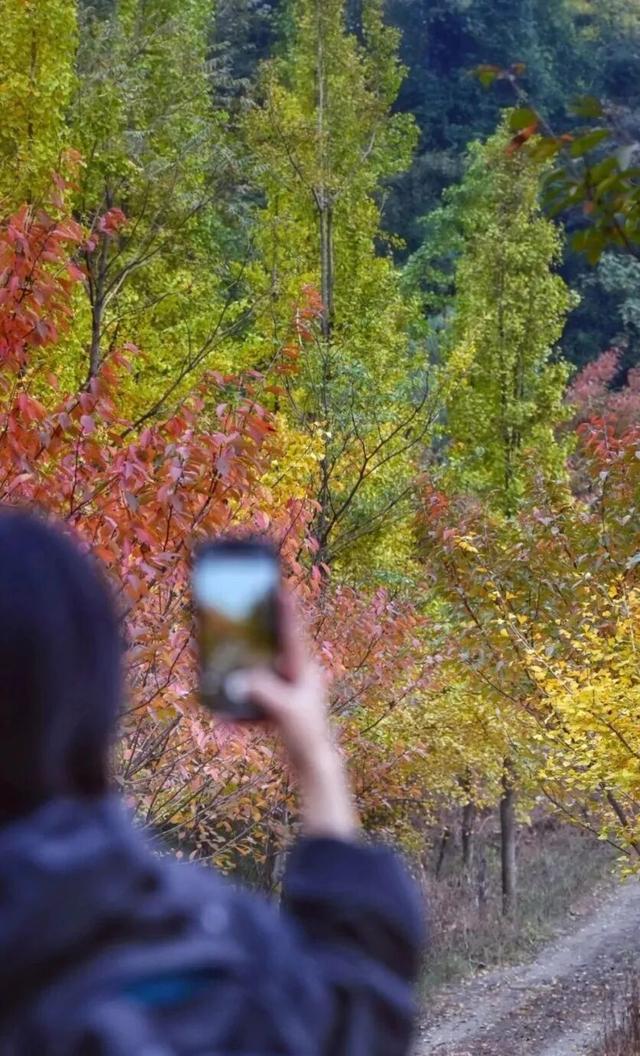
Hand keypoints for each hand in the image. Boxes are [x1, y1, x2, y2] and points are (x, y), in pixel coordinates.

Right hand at [225, 593, 358, 839]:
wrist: (314, 769)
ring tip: (220, 680)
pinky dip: (239, 714)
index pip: (293, 634)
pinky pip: (254, 707)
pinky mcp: (278, 712)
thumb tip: (239, 680)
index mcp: (304, 670)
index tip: (281, 588)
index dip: (285, 611)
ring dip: (239, 684)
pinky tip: (223, 724)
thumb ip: (263, 692)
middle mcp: (296, 678)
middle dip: (252, 644)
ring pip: (258, 681)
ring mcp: (287, 695)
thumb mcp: (285, 711)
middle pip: (271, 653)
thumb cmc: (307, 735)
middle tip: (237, 626)